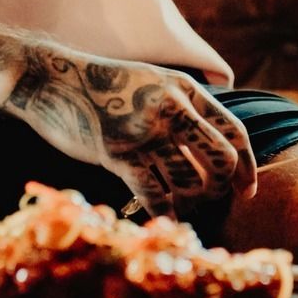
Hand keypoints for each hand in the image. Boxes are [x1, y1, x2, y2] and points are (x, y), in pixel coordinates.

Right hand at [3, 46, 257, 217]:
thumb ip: (182, 107)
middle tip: (209, 200)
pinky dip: (164, 212)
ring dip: (191, 203)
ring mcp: (145, 130)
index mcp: (183, 88)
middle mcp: (170, 106)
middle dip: (221, 188)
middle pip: (221, 161)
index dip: (247, 167)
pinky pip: (155, 195)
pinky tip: (162, 217)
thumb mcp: (151, 83)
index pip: (234, 132)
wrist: (51, 79)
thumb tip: (215, 150)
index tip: (245, 191)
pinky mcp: (118, 152)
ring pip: (191, 182)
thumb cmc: (102, 87)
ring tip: (181, 206)